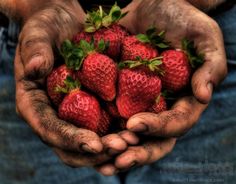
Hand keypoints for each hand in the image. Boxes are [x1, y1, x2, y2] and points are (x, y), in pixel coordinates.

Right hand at [14, 0, 138, 167]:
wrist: (66, 25)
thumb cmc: (48, 28)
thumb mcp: (38, 32)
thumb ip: (35, 49)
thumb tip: (37, 68)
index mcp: (36, 104)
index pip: (50, 129)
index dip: (70, 139)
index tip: (93, 144)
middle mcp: (56, 115)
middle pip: (73, 146)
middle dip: (97, 150)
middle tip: (122, 146)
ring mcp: (76, 113)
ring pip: (92, 141)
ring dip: (112, 146)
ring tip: (134, 142)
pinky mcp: (94, 106)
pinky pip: (107, 124)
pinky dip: (121, 131)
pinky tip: (139, 129)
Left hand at [103, 0, 227, 171]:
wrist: (152, 7)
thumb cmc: (182, 20)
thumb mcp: (204, 38)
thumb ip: (211, 66)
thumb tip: (203, 96)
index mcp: (183, 101)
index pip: (176, 123)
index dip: (158, 128)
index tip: (135, 124)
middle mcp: (161, 108)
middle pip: (152, 139)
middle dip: (135, 150)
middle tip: (115, 153)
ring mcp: (140, 103)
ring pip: (129, 135)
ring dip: (115, 147)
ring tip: (98, 153)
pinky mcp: (120, 94)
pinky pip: (109, 115)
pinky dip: (99, 128)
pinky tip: (84, 136)